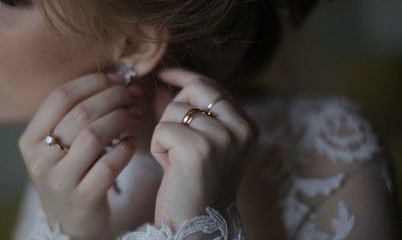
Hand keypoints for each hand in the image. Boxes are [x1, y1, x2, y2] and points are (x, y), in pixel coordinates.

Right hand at [19, 73, 142, 238]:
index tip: (119, 78)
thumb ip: (75, 117)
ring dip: (122, 118)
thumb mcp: (59, 146)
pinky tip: (133, 142)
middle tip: (135, 94)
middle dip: (114, 97)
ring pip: (94, 135)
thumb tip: (115, 81)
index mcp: (30, 140)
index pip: (60, 97)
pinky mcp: (82, 198)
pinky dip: (126, 149)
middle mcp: (40, 159)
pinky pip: (109, 165)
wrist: (71, 220)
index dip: (93, 81)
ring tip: (137, 114)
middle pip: (81, 113)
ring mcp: (60, 181)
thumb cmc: (71, 174)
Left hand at [151, 69, 258, 230]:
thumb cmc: (196, 184)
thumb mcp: (202, 144)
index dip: (185, 77)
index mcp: (246, 126)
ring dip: (166, 133)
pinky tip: (169, 167)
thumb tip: (164, 86)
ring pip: (176, 110)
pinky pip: (164, 129)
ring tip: (176, 160)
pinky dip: (158, 147)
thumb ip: (190, 113)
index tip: (164, 73)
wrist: (197, 223)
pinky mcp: (199, 149)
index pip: (212, 86)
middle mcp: (240, 129)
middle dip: (175, 109)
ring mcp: (222, 138)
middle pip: (195, 90)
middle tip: (174, 138)